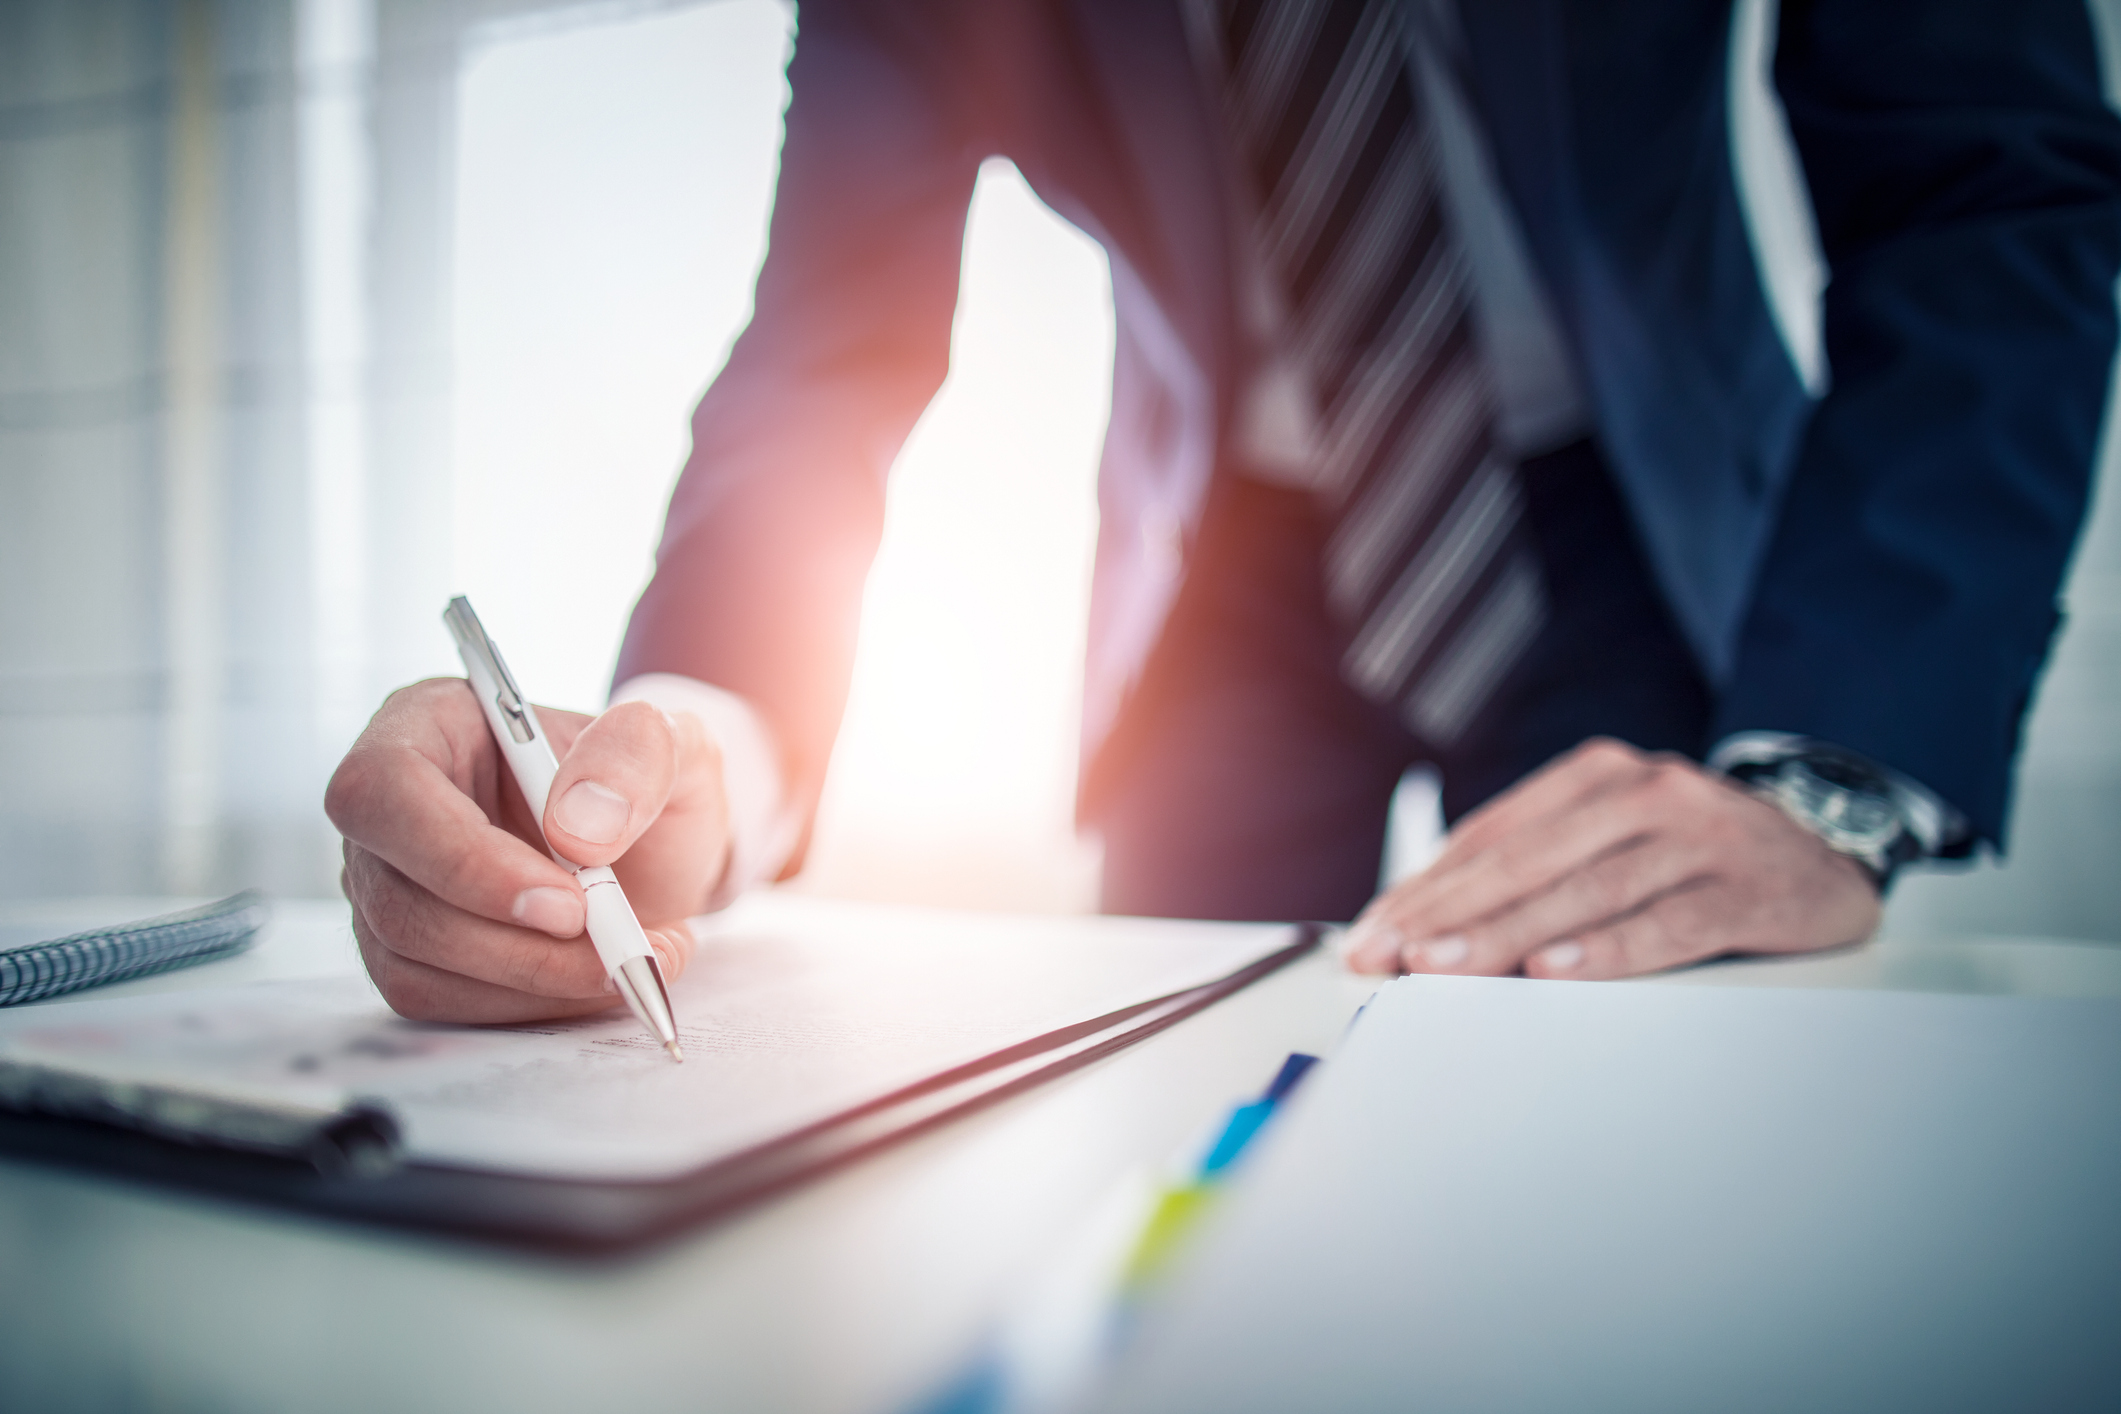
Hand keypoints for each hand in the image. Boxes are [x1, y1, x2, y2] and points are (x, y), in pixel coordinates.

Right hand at [325, 678, 731, 1021]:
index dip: (464, 858)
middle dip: (515, 943)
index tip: (567, 903)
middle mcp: (388, 810)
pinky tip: (595, 976)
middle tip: (619, 949)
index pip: (384, 790)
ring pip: (414, 963)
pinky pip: (441, 1000)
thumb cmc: (646, 784)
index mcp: (426, 725)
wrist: (657, 848)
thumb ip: (635, 757)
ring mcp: (386, 886)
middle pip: (397, 898)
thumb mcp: (669, 743)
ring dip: (533, 981)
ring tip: (632, 959)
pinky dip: (528, 1003)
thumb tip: (575, 829)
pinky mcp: (408, 953)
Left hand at [1344, 738, 1880, 980]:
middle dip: (1445, 915)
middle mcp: (1644, 792)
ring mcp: (1700, 835)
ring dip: (1506, 935)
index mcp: (1596, 776)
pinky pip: (1668, 922)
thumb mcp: (1612, 839)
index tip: (1369, 935)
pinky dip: (1609, 949)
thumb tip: (1426, 922)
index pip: (1491, 838)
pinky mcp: (1748, 887)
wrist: (1827, 855)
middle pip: (1527, 861)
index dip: (1424, 890)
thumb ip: (1533, 868)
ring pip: (1585, 891)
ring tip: (1445, 967)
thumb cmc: (1694, 856)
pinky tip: (1557, 971)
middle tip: (1387, 957)